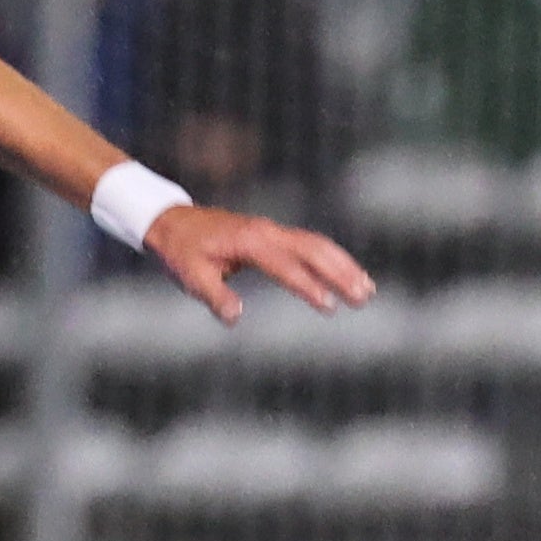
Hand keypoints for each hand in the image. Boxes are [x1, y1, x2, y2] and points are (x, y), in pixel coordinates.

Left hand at [141, 204, 377, 325]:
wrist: (173, 222)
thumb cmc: (182, 252)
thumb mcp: (191, 277)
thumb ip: (215, 297)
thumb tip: (236, 317)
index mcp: (250, 242)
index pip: (286, 266)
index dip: (308, 286)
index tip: (329, 306)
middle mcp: (267, 232)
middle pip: (314, 249)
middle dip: (341, 273)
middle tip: (363, 297)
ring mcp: (273, 230)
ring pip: (318, 244)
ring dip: (344, 265)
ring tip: (367, 290)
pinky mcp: (273, 234)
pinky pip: (309, 244)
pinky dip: (332, 258)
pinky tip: (347, 275)